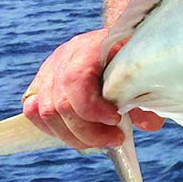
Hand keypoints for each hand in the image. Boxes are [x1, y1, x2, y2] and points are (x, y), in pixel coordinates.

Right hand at [20, 29, 163, 150]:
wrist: (117, 40)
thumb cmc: (131, 57)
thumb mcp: (143, 71)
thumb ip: (146, 97)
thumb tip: (148, 124)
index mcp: (91, 46)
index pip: (75, 79)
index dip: (92, 108)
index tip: (116, 119)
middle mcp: (64, 56)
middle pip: (60, 103)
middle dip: (88, 131)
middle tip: (115, 138)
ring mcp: (49, 70)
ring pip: (45, 112)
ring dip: (74, 136)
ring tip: (101, 140)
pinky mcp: (41, 84)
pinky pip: (34, 113)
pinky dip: (55, 130)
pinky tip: (78, 135)